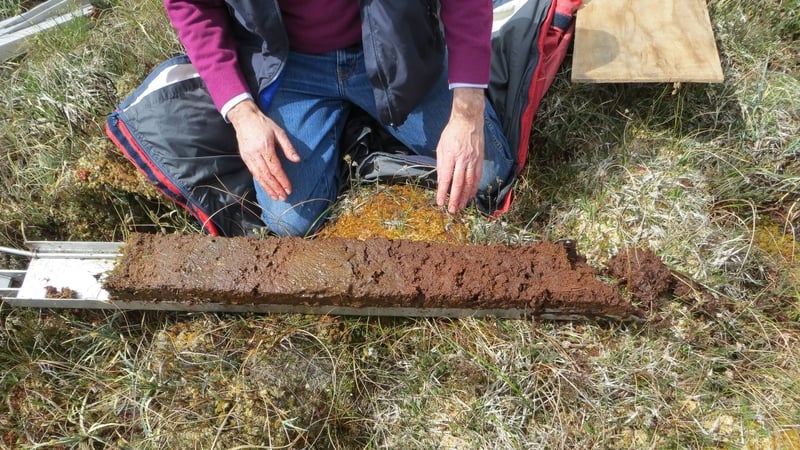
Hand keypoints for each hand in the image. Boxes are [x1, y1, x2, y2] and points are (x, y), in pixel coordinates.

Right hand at [227, 99, 300, 200]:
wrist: (244, 118)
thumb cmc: (264, 124)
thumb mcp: (279, 132)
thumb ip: (288, 147)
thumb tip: (297, 160)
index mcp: (265, 147)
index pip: (275, 168)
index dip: (282, 180)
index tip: (289, 189)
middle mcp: (255, 154)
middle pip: (266, 175)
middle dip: (276, 188)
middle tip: (284, 198)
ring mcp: (248, 157)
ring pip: (259, 177)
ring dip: (268, 188)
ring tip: (276, 197)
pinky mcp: (245, 159)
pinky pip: (253, 173)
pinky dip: (261, 182)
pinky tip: (267, 188)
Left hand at [435, 87, 484, 212]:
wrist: (468, 120)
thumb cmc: (452, 133)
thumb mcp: (441, 147)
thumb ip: (441, 164)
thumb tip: (441, 181)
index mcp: (450, 155)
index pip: (446, 178)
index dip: (443, 192)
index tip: (440, 202)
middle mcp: (462, 159)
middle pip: (458, 183)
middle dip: (455, 198)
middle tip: (452, 210)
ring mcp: (473, 160)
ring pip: (469, 182)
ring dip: (465, 196)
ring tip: (461, 206)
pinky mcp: (480, 159)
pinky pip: (477, 176)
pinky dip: (474, 187)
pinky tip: (471, 195)